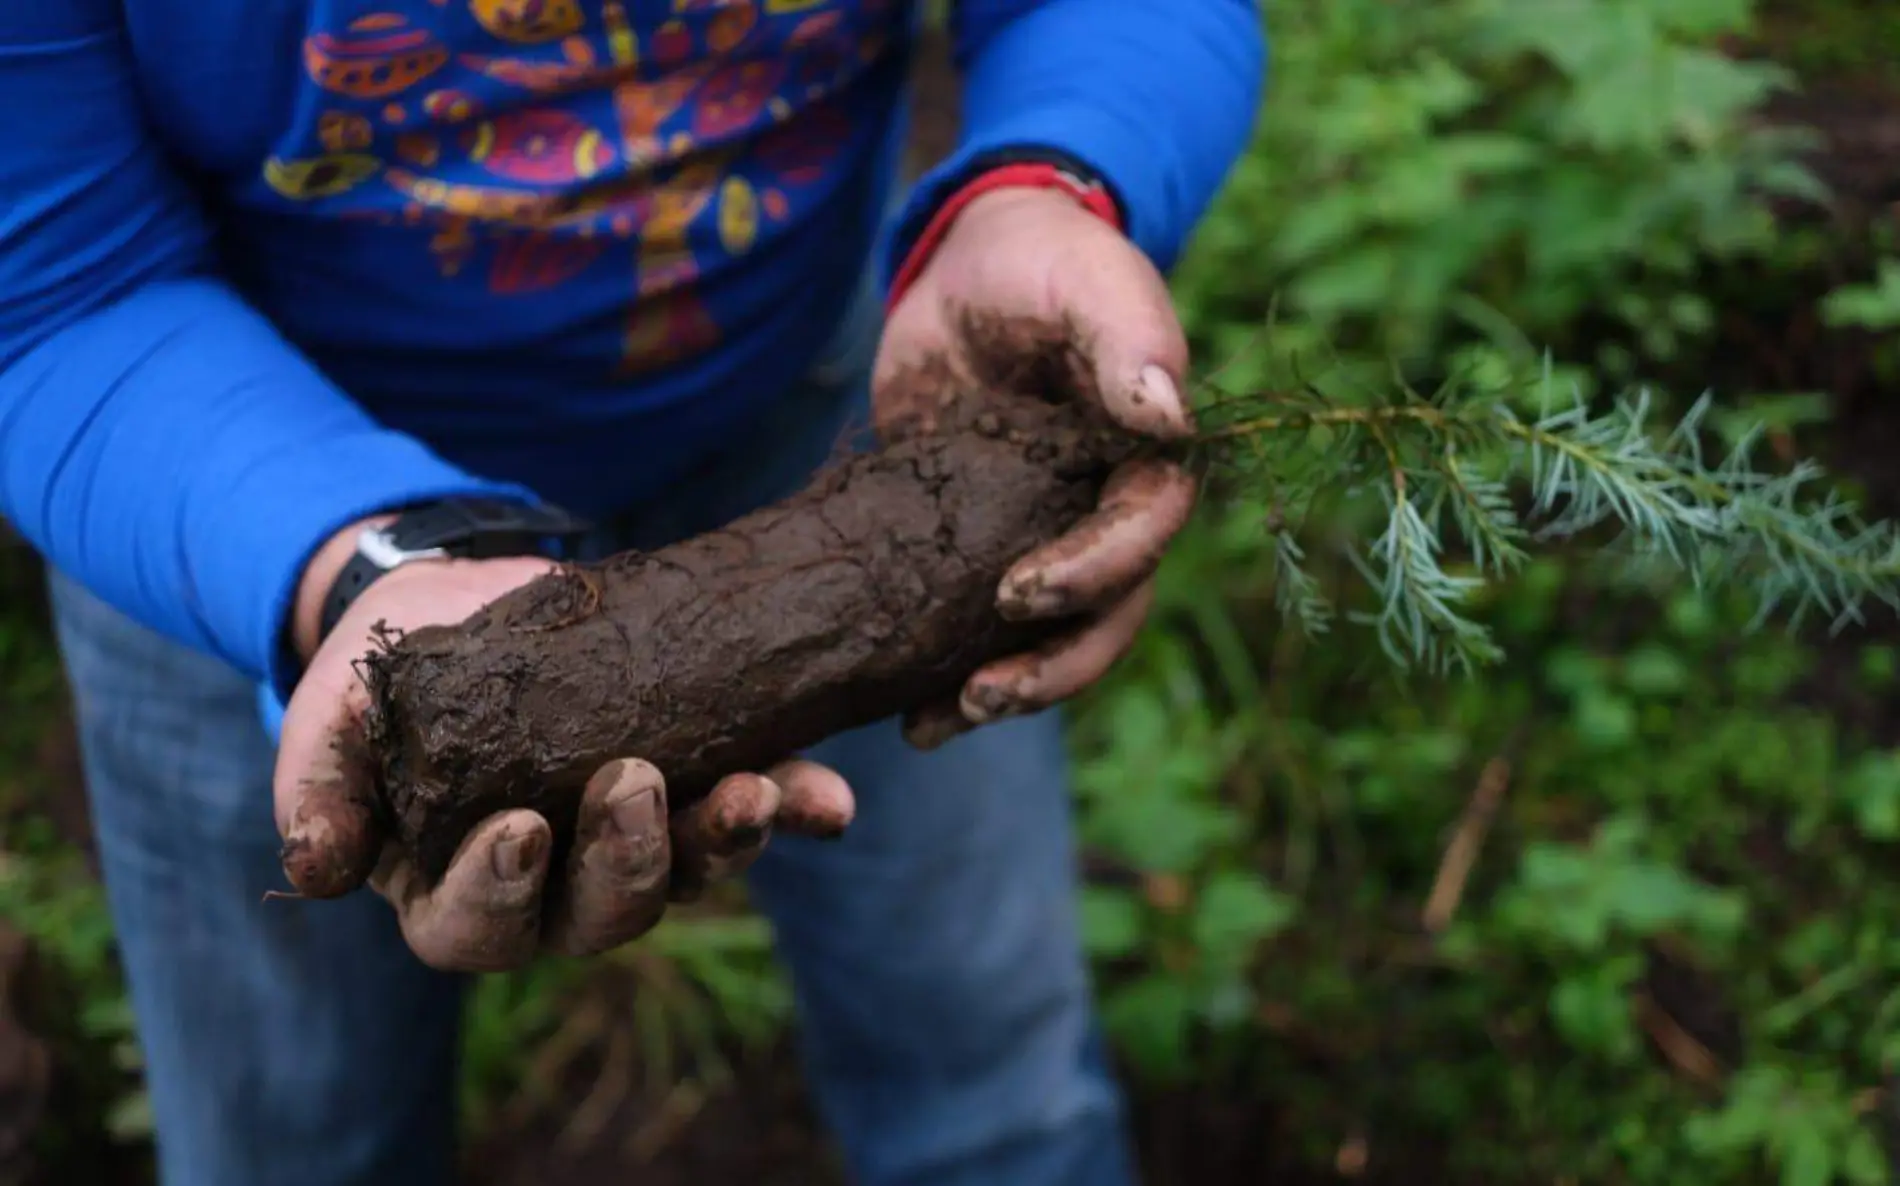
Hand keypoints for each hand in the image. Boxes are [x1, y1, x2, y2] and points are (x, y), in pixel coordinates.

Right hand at [272, 516, 854, 971]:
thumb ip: (321, 792)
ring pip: (686, 872)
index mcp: (456, 893)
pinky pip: (755, 813)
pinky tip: (828, 797)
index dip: (497, 892)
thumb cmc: (382, 682)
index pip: (475, 928)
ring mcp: (635, 844)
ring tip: (755, 790)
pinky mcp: (697, 785)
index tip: (519, 826)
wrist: (458, 605)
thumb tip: (315, 869)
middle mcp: (555, 890)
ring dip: (727, 840)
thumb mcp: (330, 726)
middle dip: (628, 862)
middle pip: (599, 917)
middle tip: (637, 785)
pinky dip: (797, 807)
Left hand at [874, 187, 1197, 747]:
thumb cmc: (1045, 263)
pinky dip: (942, 673)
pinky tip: (900, 712)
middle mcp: (1101, 517)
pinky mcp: (972, 553)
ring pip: (1043, 643)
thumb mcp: (1088, 279)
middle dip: (1049, 670)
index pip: (1144, 539)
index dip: (1095, 575)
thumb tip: (1168, 418)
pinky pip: (970, 630)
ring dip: (1001, 693)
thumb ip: (1130, 336)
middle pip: (1104, 619)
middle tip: (979, 698)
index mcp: (1145, 463)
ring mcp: (1037, 542)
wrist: (968, 268)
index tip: (1020, 592)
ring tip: (931, 729)